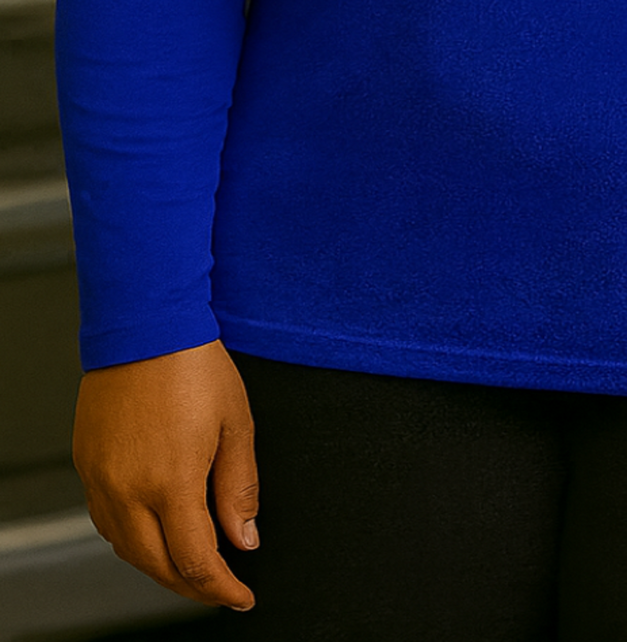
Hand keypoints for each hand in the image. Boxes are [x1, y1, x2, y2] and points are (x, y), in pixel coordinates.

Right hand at [72, 338, 258, 610]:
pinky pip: (106, 521)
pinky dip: (132, 539)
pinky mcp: (87, 464)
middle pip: (157, 566)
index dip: (221, 588)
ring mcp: (101, 479)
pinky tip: (153, 532)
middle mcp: (128, 489)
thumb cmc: (194, 365)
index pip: (195, 561)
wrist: (145, 324)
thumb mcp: (236, 424)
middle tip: (220, 589)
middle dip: (192, 587)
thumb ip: (239, 488)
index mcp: (170, 482)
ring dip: (159, 566)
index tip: (241, 596)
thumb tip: (245, 538)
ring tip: (191, 565)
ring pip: (127, 549)